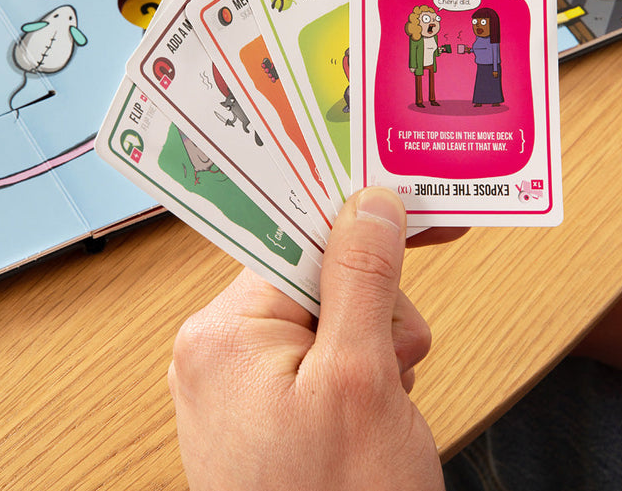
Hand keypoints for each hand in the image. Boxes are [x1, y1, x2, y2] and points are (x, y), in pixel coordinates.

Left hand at [169, 188, 463, 490]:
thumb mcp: (362, 380)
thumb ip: (364, 279)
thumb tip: (370, 204)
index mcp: (222, 334)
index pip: (292, 238)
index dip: (355, 222)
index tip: (404, 202)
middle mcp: (216, 355)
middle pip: (314, 281)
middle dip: (372, 312)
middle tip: (396, 362)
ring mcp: (237, 391)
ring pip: (327, 324)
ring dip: (374, 352)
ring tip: (387, 406)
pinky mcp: (261, 418)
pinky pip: (318, 366)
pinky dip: (360, 381)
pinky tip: (374, 420)